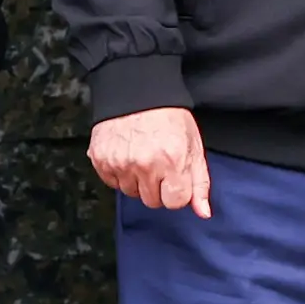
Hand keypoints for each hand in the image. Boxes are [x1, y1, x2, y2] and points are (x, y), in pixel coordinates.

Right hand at [90, 106, 212, 214]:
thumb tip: (203, 213)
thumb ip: (200, 182)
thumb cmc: (169, 117)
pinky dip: (119, 173)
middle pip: (152, 201)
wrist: (137, 91)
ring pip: (131, 193)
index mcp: (172, 161)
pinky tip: (127, 154)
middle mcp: (144, 165)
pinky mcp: (101, 160)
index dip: (177, 190)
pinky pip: (112, 183)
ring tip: (142, 156)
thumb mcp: (193, 146)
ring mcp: (120, 163)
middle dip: (158, 187)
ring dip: (137, 181)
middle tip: (158, 164)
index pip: (175, 202)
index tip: (175, 175)